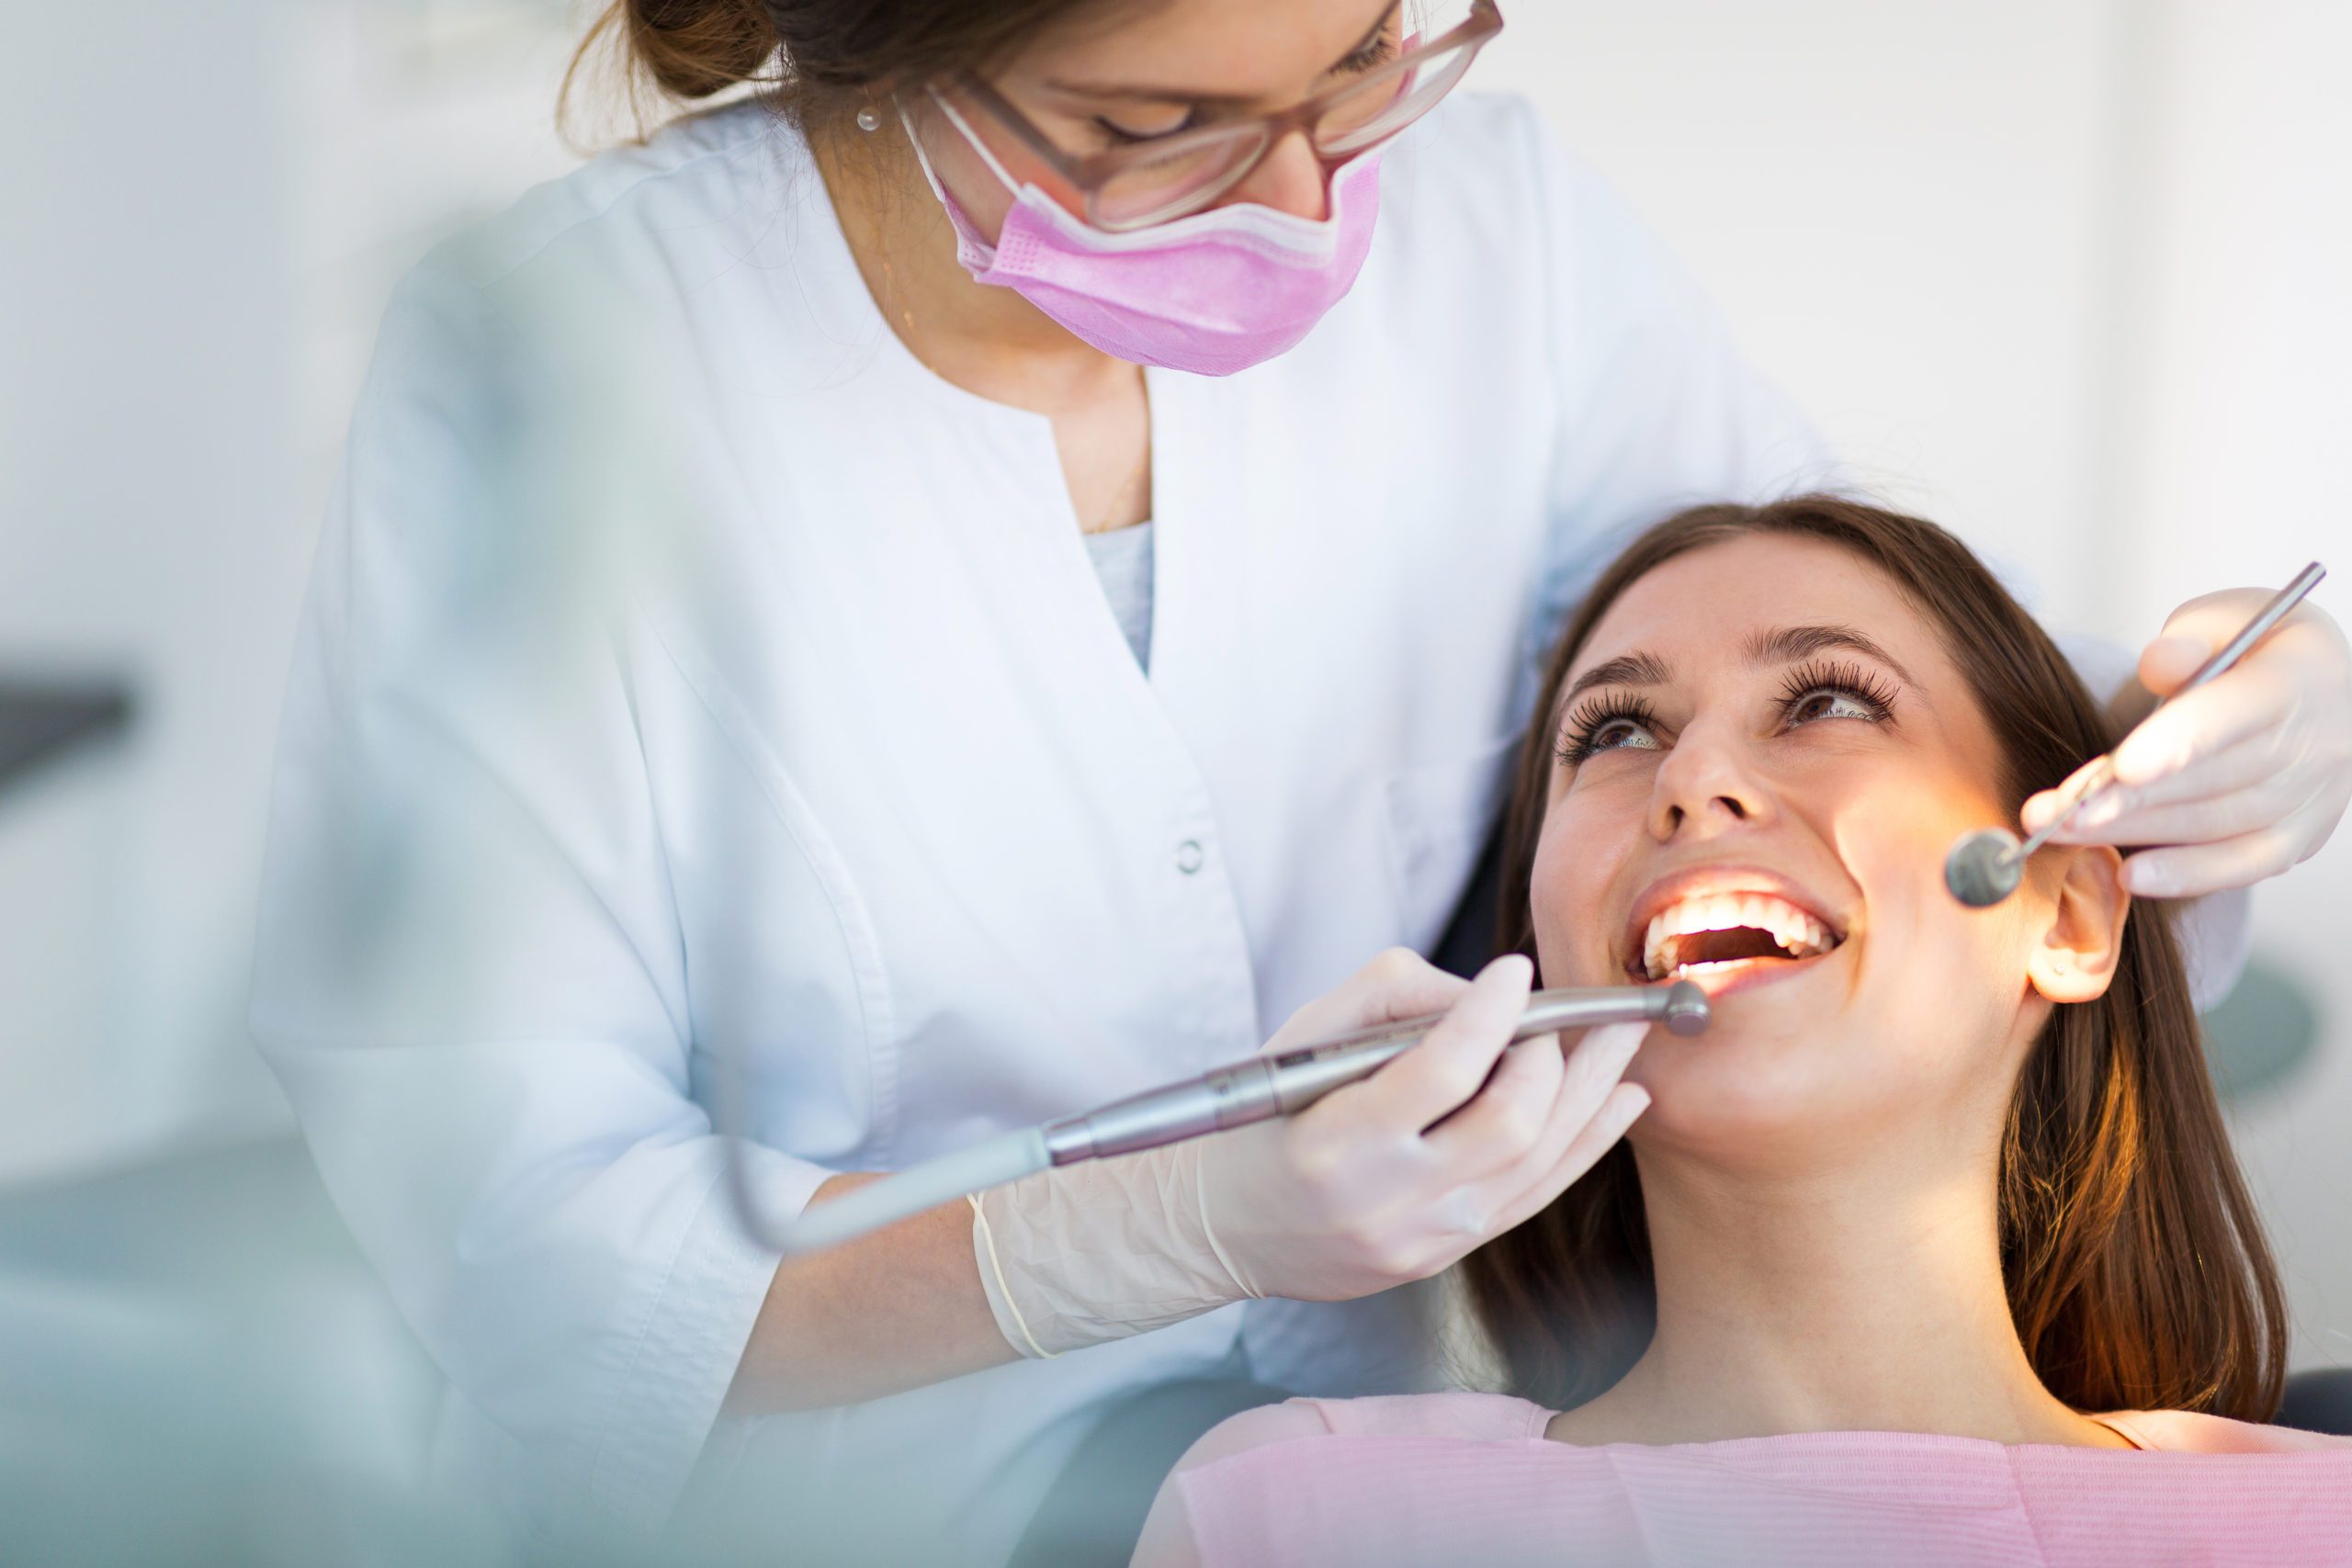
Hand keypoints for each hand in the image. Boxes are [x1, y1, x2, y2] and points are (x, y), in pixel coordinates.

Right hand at [1196, 950, 1648, 1302]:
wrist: (1229, 1225)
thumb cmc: (1267, 1116)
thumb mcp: (1304, 1037)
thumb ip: (1393, 997)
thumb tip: (1487, 995)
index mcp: (1337, 1142)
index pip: (1441, 1072)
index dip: (1491, 1015)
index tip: (1515, 970)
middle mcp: (1387, 1200)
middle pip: (1508, 1123)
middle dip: (1553, 1057)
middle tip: (1563, 1014)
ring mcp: (1425, 1238)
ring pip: (1538, 1161)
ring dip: (1591, 1092)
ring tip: (1624, 1038)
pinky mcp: (1448, 1254)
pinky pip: (1537, 1195)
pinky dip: (1588, 1142)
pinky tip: (1621, 1100)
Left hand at [2024, 589, 2351, 896]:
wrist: (2322, 688)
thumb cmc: (2258, 647)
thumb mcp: (2227, 617)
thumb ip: (2188, 640)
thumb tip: (2160, 663)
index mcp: (2296, 680)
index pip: (2234, 715)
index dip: (2178, 743)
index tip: (2122, 768)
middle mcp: (2314, 744)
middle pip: (2213, 779)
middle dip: (2129, 799)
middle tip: (2059, 811)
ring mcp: (2312, 796)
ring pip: (2216, 824)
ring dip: (2135, 833)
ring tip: (2064, 831)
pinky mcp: (2299, 836)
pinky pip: (2242, 864)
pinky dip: (2187, 874)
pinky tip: (2131, 875)